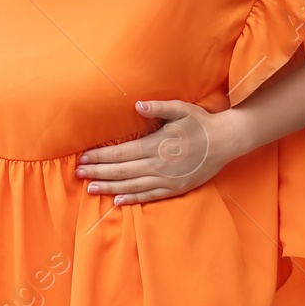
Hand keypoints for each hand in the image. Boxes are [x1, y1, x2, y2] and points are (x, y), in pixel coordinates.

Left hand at [75, 100, 243, 205]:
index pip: (121, 153)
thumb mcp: (182, 109)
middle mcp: (158, 165)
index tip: (84, 158)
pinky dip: (132, 199)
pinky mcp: (175, 189)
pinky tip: (117, 200)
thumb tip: (137, 104)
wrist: (226, 142)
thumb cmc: (201, 123)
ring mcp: (166, 179)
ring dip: (109, 187)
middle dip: (98, 172)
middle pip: (121, 171)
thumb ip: (158, 107)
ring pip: (132, 186)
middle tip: (78, 173)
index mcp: (156, 145)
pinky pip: (149, 196)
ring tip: (91, 188)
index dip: (101, 157)